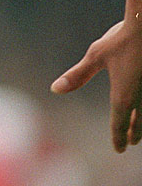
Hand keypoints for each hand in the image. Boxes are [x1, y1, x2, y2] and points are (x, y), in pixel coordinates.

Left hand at [51, 18, 141, 151]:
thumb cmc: (121, 40)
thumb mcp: (96, 56)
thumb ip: (77, 75)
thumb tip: (54, 89)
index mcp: (123, 96)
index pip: (119, 124)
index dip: (118, 137)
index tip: (119, 148)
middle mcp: (141, 99)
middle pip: (139, 124)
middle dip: (133, 132)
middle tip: (130, 141)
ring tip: (139, 129)